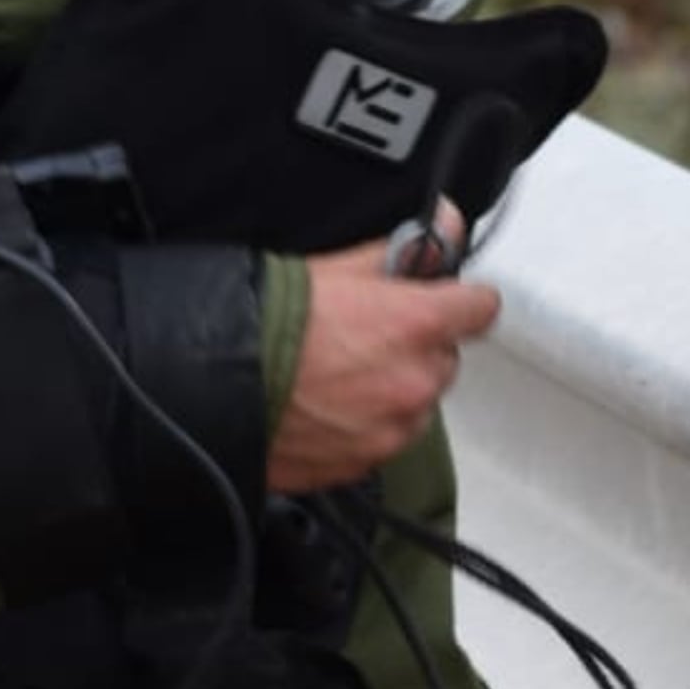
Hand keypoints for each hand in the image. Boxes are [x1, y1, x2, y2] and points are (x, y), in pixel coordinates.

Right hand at [265, 218, 501, 494]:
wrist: (208, 384)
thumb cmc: (265, 323)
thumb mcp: (338, 267)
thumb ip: (407, 250)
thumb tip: (448, 224)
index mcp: (417, 325)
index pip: (481, 308)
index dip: (460, 299)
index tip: (446, 298)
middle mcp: (414, 382)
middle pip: (444, 359)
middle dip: (416, 347)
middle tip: (365, 336)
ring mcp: (390, 430)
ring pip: (415, 404)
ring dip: (392, 390)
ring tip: (337, 375)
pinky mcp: (363, 464)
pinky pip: (382, 440)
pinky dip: (364, 426)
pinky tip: (324, 406)